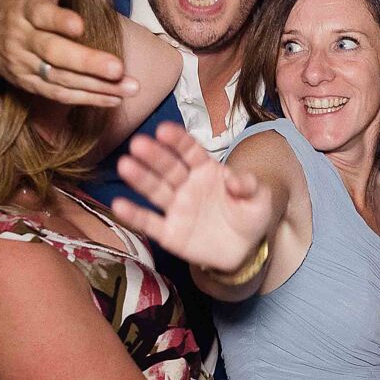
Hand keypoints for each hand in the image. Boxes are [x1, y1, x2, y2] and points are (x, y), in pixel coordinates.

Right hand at [0, 0, 134, 106]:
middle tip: (117, 68)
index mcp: (24, 9)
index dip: (59, 20)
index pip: (40, 15)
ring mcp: (25, 65)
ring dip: (96, 86)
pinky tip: (114, 98)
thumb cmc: (19, 1)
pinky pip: (60, 94)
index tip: (80, 25)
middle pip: (54, 53)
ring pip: (61, 79)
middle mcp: (23, 39)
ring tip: (130, 87)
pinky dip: (88, 98)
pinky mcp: (31, 85)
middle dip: (86, 62)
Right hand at [110, 123, 276, 273]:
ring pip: (156, 191)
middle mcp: (186, 185)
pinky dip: (135, 215)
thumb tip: (235, 178)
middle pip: (169, 168)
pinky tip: (120, 205)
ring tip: (125, 165)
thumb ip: (249, 186)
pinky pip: (151, 223)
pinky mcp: (170, 233)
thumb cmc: (249, 215)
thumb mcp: (259, 199)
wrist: (244, 249)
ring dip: (141, 178)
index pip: (190, 152)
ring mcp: (176, 208)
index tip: (164, 130)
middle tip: (138, 144)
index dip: (178, 141)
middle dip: (154, 156)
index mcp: (206, 170)